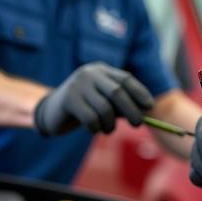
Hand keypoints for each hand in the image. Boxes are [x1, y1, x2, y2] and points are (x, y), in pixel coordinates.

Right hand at [33, 63, 152, 135]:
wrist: (51, 112)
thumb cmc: (85, 107)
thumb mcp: (104, 102)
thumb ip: (121, 105)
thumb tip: (145, 112)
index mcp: (101, 70)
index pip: (125, 79)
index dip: (140, 92)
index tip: (150, 106)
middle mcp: (90, 73)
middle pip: (117, 92)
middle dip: (131, 110)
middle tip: (138, 124)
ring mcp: (78, 85)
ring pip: (104, 109)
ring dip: (110, 124)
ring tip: (108, 130)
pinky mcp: (69, 99)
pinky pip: (91, 118)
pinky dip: (96, 128)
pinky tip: (94, 129)